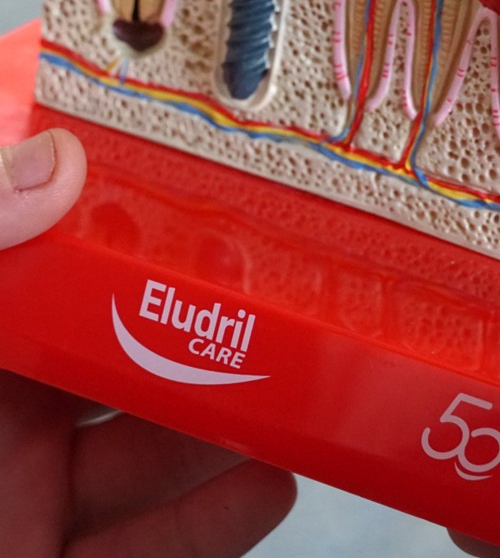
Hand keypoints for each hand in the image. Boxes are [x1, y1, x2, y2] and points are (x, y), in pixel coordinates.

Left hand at [0, 130, 295, 556]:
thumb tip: (55, 160)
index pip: (58, 267)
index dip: (127, 233)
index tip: (203, 206)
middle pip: (120, 359)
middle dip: (199, 332)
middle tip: (275, 302)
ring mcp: (21, 499)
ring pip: (147, 453)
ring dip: (224, 426)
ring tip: (294, 389)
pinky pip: (148, 549)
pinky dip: (213, 521)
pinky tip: (269, 486)